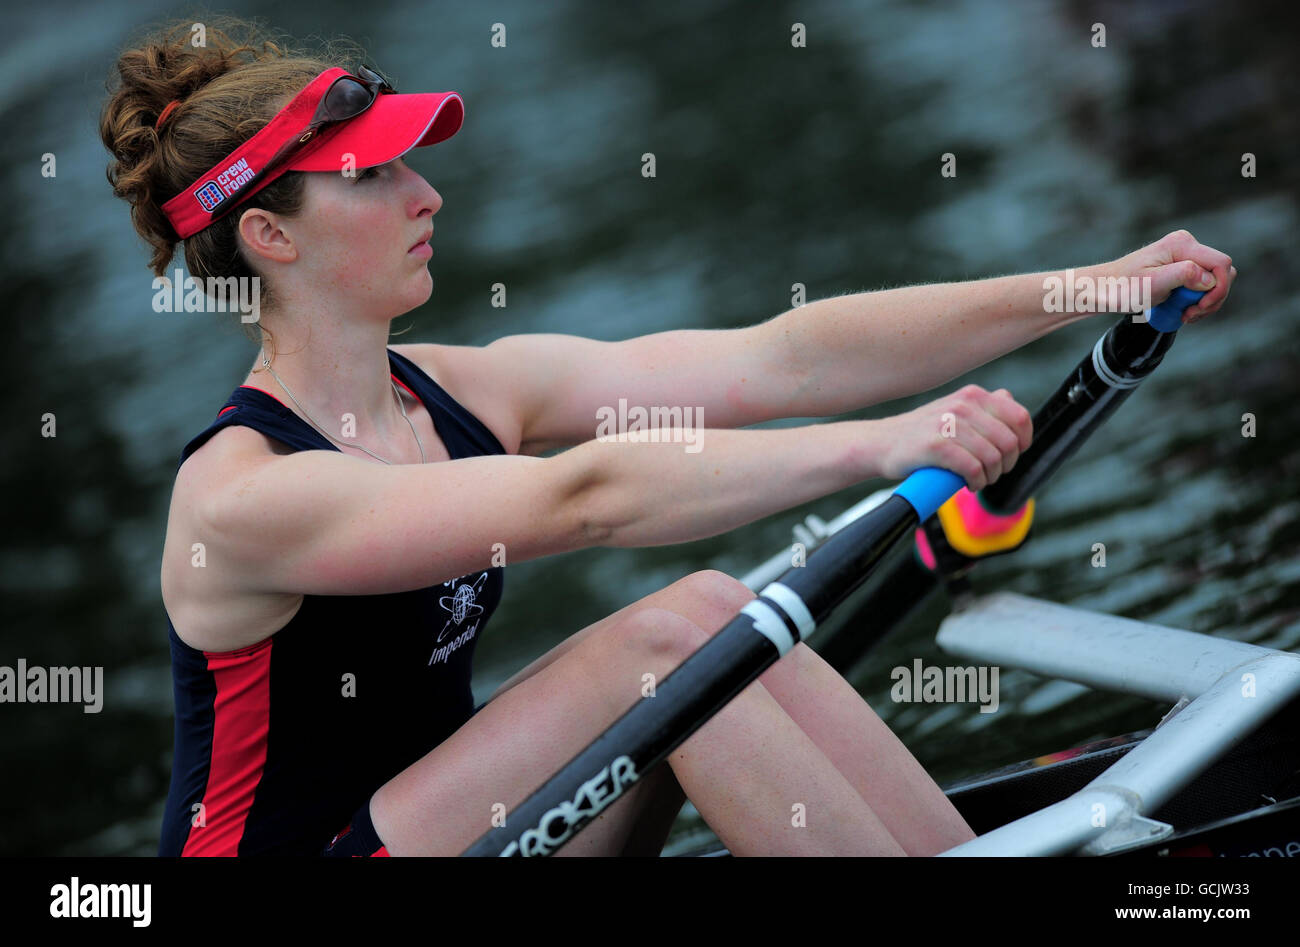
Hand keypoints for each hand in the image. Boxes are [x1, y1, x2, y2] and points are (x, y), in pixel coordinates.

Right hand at [875, 385, 1032, 491]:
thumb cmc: (921, 433)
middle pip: (1010, 442)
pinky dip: (975, 482)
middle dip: (1006, 464)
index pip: (1019, 417)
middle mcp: (963, 405)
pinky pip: (973, 469)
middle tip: (992, 472)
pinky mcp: (936, 446)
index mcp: (972, 395)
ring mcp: (949, 424)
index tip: (1012, 455)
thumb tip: (1008, 398)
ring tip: (978, 480)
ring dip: (990, 476)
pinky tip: (967, 484)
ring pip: (993, 458)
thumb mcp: (952, 409)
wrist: (881, 444)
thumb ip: (981, 405)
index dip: (1023, 442)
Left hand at [1101, 229, 1236, 324]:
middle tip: (1190, 314)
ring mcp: (1184, 256)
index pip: (1221, 264)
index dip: (1219, 289)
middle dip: (1213, 297)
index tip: (1199, 308)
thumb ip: (1184, 275)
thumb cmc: (1122, 287)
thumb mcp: (1153, 283)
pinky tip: (1182, 311)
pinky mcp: (1181, 267)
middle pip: (1222, 272)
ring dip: (1205, 302)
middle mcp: (1186, 245)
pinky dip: (1197, 300)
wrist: (1104, 289)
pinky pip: (1202, 284)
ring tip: (1185, 314)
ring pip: (1214, 280)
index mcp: (1182, 244)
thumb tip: (1210, 279)